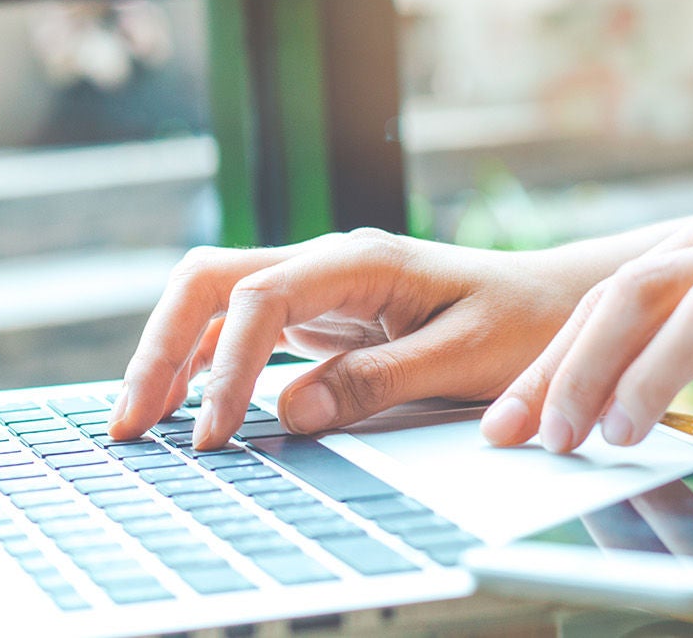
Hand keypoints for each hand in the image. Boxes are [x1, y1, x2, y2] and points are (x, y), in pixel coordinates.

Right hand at [109, 229, 591, 448]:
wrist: (561, 305)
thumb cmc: (525, 326)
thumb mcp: (463, 360)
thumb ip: (377, 382)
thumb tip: (291, 410)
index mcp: (360, 261)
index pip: (260, 297)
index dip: (227, 365)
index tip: (216, 432)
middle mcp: (327, 262)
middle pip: (210, 281)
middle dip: (159, 347)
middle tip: (130, 421)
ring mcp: (318, 285)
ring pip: (214, 302)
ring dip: (170, 356)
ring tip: (137, 423)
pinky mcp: (320, 314)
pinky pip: (240, 327)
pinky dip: (203, 364)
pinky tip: (183, 406)